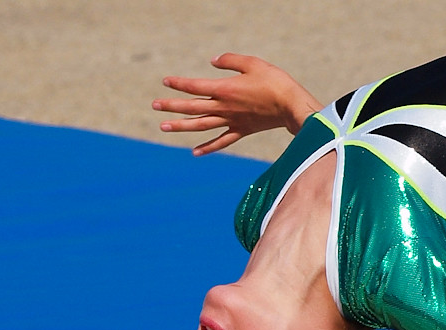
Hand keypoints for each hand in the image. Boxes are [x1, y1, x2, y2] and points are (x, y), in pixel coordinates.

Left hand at [152, 53, 322, 154]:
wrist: (291, 105)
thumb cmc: (274, 81)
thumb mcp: (252, 63)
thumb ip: (230, 60)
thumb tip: (213, 61)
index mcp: (225, 90)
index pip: (195, 87)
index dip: (179, 84)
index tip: (165, 82)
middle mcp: (224, 108)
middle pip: (192, 107)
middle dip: (171, 106)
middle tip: (154, 106)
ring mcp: (232, 121)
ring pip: (202, 125)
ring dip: (181, 126)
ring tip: (164, 127)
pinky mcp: (242, 130)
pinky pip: (221, 141)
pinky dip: (208, 147)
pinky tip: (195, 152)